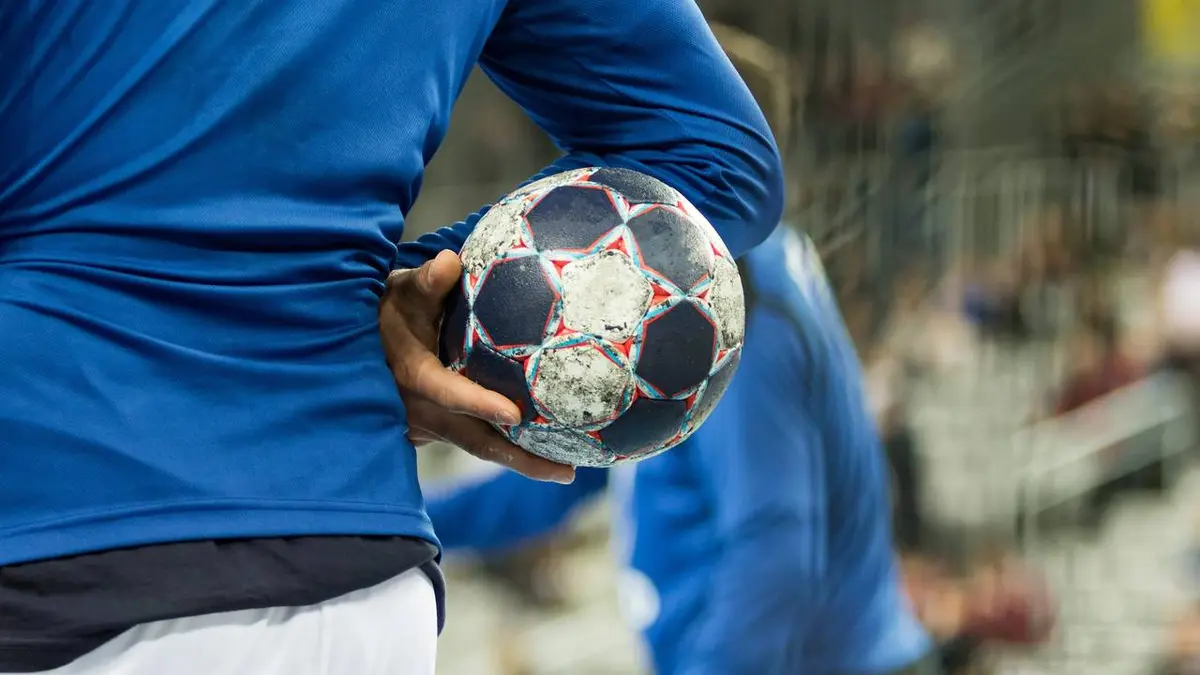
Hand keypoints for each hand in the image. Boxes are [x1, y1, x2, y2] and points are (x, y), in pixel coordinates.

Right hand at [380, 250, 574, 483]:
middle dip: (517, 458)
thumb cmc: (389, 312)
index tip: (515, 415)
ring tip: (563, 470)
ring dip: (517, 460)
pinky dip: (503, 449)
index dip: (477, 404)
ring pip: (475, 446)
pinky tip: (539, 451)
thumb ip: (425, 281)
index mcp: (411, 374)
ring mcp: (425, 427)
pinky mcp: (434, 432)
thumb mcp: (401, 293)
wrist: (356, 345)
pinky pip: (472, 442)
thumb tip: (450, 262)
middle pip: (472, 440)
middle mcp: (418, 409)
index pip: (445, 392)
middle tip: (563, 472)